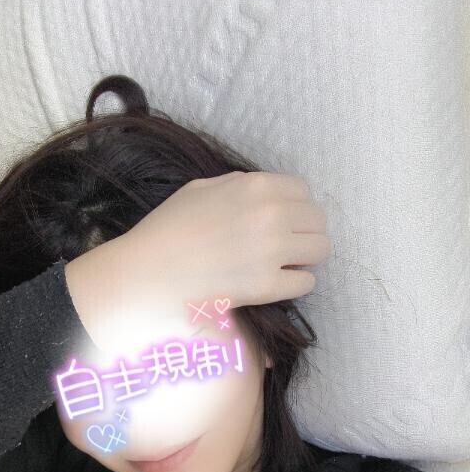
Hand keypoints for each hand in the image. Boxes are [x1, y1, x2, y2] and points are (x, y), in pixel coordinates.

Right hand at [64, 171, 331, 350]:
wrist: (150, 271)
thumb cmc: (168, 229)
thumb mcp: (201, 189)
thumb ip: (236, 185)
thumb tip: (258, 190)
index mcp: (256, 186)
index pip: (303, 191)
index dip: (295, 207)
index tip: (285, 221)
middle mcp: (270, 215)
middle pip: (318, 220)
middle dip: (306, 232)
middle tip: (289, 245)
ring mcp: (271, 251)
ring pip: (320, 250)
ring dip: (306, 257)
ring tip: (287, 264)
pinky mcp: (267, 286)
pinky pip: (306, 283)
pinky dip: (296, 283)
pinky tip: (278, 283)